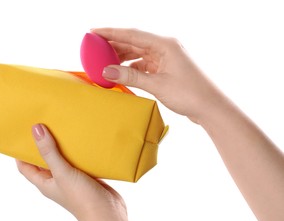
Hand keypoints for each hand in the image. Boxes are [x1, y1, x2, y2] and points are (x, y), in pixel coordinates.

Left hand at [16, 124, 141, 220]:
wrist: (107, 213)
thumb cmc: (81, 197)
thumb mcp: (62, 172)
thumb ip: (49, 152)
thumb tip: (36, 129)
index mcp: (44, 182)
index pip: (25, 167)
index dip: (20, 152)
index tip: (20, 134)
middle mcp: (55, 180)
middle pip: (43, 160)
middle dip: (42, 144)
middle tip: (42, 125)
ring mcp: (71, 179)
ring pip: (61, 159)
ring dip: (60, 146)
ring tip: (60, 127)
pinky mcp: (85, 176)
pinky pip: (77, 160)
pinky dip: (76, 150)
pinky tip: (80, 139)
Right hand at [93, 28, 225, 123]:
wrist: (210, 107)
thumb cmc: (190, 94)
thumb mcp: (157, 85)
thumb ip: (131, 77)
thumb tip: (107, 71)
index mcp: (165, 44)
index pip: (132, 34)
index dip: (111, 32)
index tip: (93, 31)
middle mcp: (165, 47)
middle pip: (133, 42)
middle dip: (113, 45)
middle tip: (94, 47)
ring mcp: (165, 58)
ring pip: (137, 54)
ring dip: (121, 57)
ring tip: (103, 61)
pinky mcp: (166, 68)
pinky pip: (143, 65)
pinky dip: (131, 68)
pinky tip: (120, 73)